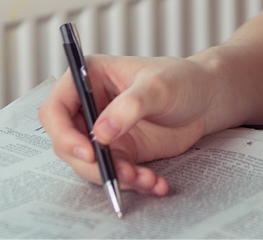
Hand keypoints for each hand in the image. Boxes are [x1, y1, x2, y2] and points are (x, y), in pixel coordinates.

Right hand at [38, 54, 219, 196]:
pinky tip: (155, 183)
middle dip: (92, 164)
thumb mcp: (157, 86)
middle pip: (68, 144)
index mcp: (89, 78)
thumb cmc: (182, 79)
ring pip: (91, 164)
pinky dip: (133, 183)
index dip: (63, 133)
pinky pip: (115, 174)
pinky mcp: (121, 150)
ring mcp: (105, 131)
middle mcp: (91, 106)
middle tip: (120, 174)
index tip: (87, 151)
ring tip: (146, 179)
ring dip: (115, 177)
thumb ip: (129, 106)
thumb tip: (101, 133)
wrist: (207, 99)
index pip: (55, 109)